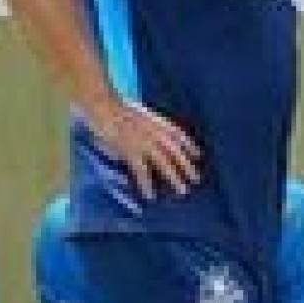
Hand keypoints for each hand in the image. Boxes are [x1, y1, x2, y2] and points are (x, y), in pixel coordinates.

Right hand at [82, 98, 201, 200]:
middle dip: (188, 166)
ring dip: (175, 178)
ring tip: (183, 191)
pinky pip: (142, 172)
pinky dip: (146, 185)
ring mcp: (145, 143)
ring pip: (165, 163)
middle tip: (197, 179)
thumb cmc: (116, 107)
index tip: (198, 155)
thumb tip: (156, 133)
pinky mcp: (132, 152)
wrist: (104, 106)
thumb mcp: (140, 112)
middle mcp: (156, 133)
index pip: (179, 134)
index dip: (190, 145)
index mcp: (158, 121)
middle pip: (177, 152)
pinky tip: (150, 196)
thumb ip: (150, 123)